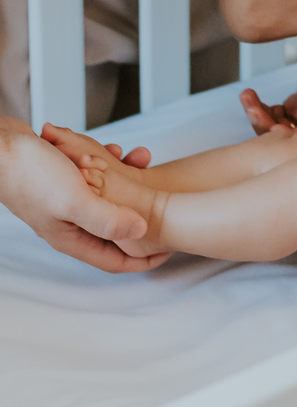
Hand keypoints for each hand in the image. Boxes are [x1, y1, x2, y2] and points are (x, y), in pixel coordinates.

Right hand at [1, 117, 168, 272]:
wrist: (1, 147)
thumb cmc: (31, 175)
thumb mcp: (75, 200)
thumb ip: (107, 220)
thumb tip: (141, 231)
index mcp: (71, 237)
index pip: (113, 259)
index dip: (143, 259)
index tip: (169, 251)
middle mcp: (69, 222)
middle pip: (113, 228)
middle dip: (139, 212)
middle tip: (162, 198)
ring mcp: (65, 200)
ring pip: (107, 196)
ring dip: (125, 179)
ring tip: (139, 158)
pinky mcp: (62, 178)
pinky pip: (95, 175)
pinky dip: (108, 163)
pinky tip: (113, 149)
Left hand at [240, 39, 296, 134]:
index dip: (285, 136)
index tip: (271, 123)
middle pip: (286, 138)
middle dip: (264, 124)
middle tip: (251, 105)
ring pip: (276, 127)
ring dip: (259, 115)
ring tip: (247, 95)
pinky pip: (276, 115)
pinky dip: (263, 108)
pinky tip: (253, 95)